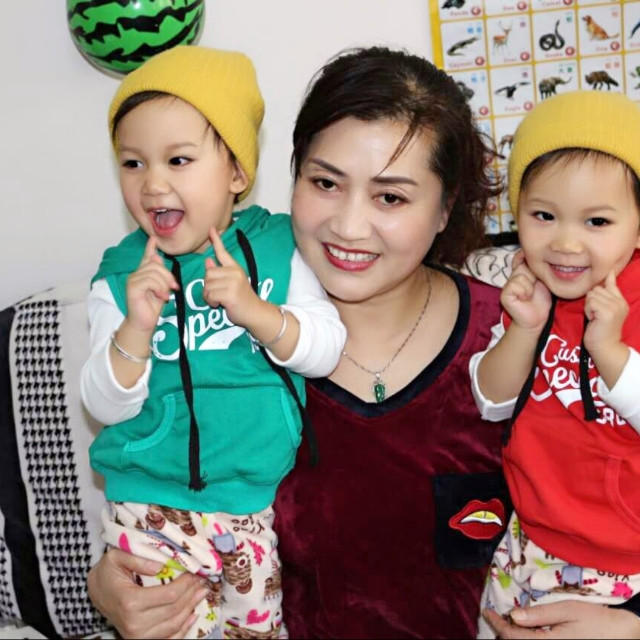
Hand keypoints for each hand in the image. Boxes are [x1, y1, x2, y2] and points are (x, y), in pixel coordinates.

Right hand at [87, 548, 208, 638]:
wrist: (95, 591)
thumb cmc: (108, 572)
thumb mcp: (116, 557)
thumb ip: (137, 558)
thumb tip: (161, 566)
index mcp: (130, 601)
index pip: (169, 595)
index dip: (186, 584)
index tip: (195, 573)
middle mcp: (134, 623)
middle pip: (174, 610)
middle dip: (192, 594)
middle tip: (203, 581)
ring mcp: (136, 635)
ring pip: (174, 625)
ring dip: (191, 608)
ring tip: (201, 593)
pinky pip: (167, 639)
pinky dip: (183, 628)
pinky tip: (192, 615)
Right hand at [126, 237, 178, 333]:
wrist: (144, 323)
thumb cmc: (152, 308)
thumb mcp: (161, 289)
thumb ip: (160, 275)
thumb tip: (158, 257)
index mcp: (143, 274)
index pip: (146, 257)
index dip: (150, 247)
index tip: (154, 238)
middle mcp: (136, 274)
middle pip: (155, 264)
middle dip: (168, 275)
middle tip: (174, 288)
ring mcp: (132, 280)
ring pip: (154, 273)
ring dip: (164, 284)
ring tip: (165, 295)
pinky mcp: (132, 287)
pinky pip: (150, 281)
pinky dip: (159, 288)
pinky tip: (161, 297)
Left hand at [203, 228, 260, 326]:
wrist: (255, 313)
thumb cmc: (242, 300)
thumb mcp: (231, 283)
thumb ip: (219, 272)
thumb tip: (208, 260)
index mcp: (235, 268)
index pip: (223, 252)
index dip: (216, 240)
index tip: (211, 229)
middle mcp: (235, 272)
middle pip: (208, 274)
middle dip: (208, 286)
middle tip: (218, 295)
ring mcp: (233, 283)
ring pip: (207, 286)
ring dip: (209, 296)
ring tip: (220, 301)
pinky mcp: (230, 294)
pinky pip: (210, 295)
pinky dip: (211, 302)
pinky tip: (220, 305)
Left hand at [483, 600, 639, 638]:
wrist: (621, 636)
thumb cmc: (596, 620)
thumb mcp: (567, 610)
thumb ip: (539, 614)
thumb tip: (514, 615)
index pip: (513, 635)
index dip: (497, 623)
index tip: (486, 611)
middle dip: (503, 633)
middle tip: (495, 617)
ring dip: (513, 638)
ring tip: (506, 625)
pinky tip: (524, 633)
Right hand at [501, 251, 551, 332]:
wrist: (537, 319)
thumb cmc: (541, 300)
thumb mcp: (542, 280)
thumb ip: (536, 268)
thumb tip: (532, 253)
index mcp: (520, 272)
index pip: (520, 257)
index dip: (526, 259)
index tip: (534, 270)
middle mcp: (512, 277)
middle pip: (523, 265)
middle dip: (533, 276)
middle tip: (534, 287)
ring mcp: (507, 285)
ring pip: (521, 275)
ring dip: (529, 286)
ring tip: (529, 295)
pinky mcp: (505, 294)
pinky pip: (516, 285)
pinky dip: (524, 292)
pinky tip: (524, 299)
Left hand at [584, 271, 627, 357]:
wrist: (605, 346)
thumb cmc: (600, 329)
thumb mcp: (605, 310)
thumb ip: (606, 295)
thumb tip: (608, 276)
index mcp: (621, 301)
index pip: (612, 284)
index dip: (607, 278)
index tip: (609, 272)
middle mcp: (620, 302)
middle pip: (596, 289)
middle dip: (591, 300)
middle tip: (595, 313)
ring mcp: (614, 307)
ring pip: (592, 295)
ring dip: (588, 306)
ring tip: (594, 316)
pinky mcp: (607, 312)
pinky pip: (590, 302)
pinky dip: (588, 311)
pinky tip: (593, 319)